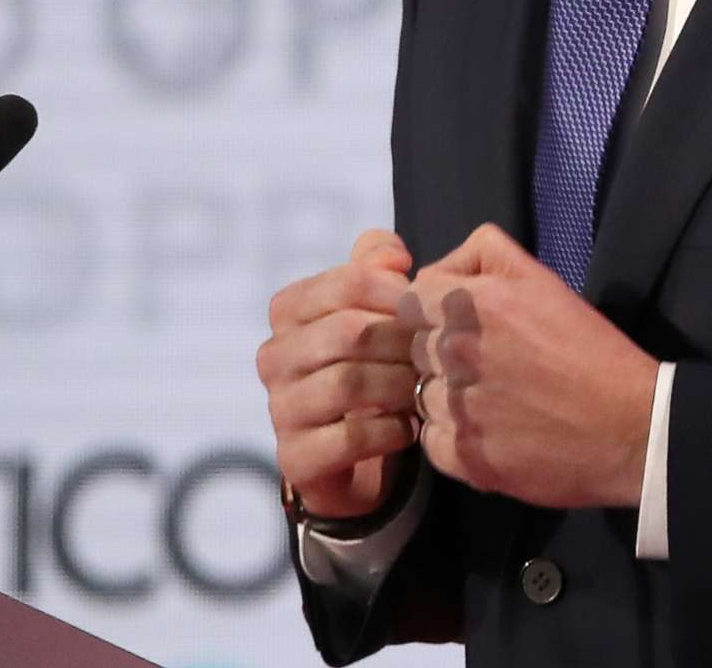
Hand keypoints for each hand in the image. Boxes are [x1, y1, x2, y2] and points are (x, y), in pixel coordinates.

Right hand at [258, 228, 419, 519]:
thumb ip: (377, 267)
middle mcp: (274, 356)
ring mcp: (279, 408)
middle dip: (403, 342)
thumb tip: (393, 254)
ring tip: (425, 389)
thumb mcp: (374, 309)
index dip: (399, 292)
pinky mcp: (294, 457)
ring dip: (400, 386)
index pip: (348, 280)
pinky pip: (349, 437)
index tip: (430, 310)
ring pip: (348, 383)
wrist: (354, 453)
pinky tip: (410, 427)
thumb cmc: (371, 365)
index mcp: (288, 309)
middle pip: (350, 331)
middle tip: (437, 355)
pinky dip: (390, 430)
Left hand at [402, 223, 657, 510]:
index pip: (411, 299)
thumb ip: (485, 256)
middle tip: (486, 364)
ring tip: (493, 400)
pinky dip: (453, 437)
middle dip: (440, 351)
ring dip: (447, 396)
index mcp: (472, 304)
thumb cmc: (591, 349)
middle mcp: (456, 352)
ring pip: (420, 394)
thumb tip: (442, 268)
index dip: (432, 310)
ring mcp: (456, 407)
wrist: (629, 427)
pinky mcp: (463, 456)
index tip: (460, 324)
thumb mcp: (542, 280)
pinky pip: (431, 439)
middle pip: (415, 346)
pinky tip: (490, 432)